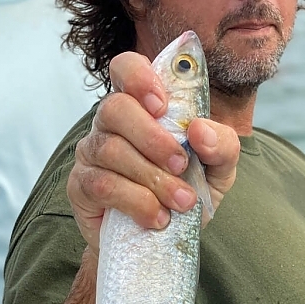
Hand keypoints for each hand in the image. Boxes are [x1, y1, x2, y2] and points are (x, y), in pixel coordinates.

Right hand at [67, 52, 239, 254]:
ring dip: (152, 178)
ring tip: (181, 201)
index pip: (126, 68)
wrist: (168, 235)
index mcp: (144, 106)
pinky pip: (102, 184)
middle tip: (180, 165)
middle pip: (115, 108)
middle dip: (153, 138)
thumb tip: (201, 130)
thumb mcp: (220, 167)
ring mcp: (92, 153)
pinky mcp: (82, 186)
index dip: (139, 77)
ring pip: (111, 150)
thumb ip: (222, 145)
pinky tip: (158, 217)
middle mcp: (112, 123)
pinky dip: (136, 201)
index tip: (162, 105)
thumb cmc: (190, 188)